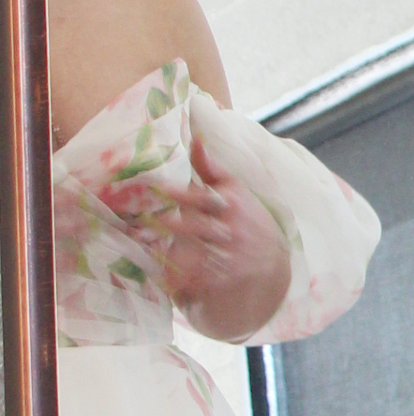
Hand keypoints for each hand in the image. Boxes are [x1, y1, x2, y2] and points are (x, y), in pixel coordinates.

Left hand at [165, 129, 291, 342]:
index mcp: (233, 203)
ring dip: (167, 251)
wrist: (273, 265)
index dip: (182, 194)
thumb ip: (211, 168)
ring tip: (144, 246)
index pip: (206, 197)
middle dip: (169, 225)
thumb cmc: (246, 221)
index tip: (157, 189)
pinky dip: (177, 278)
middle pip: (196, 226)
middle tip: (139, 224)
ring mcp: (229, 256)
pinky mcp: (223, 279)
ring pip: (194, 253)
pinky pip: (197, 279)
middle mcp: (231, 229)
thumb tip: (194, 136)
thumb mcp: (236, 191)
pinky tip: (157, 274)